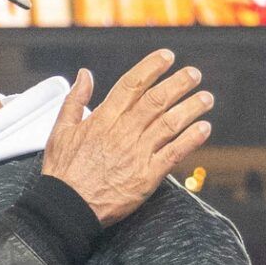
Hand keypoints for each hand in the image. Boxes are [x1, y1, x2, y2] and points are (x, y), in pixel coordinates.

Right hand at [41, 50, 213, 227]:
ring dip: (191, 107)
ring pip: (170, 123)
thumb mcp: (59, 131)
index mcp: (103, 119)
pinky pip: (175, 153)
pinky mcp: (147, 176)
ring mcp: (137, 154)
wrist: (67, 207)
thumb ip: (74, 100)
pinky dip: (191, 139)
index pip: (132, 84)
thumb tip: (84, 75)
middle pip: (157, 100)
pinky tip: (204, 129)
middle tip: (194, 74)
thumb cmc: (63, 173)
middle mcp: (123, 132)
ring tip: (206, 98)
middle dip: (179, 83)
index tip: (167, 57)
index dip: (152, 67)